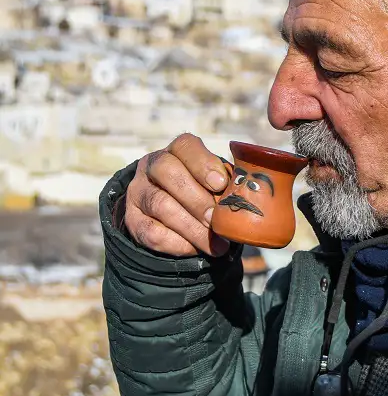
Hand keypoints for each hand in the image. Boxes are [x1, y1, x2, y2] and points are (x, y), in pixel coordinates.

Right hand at [123, 133, 230, 256]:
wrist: (172, 218)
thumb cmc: (204, 194)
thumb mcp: (215, 183)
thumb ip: (227, 185)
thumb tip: (246, 200)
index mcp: (177, 151)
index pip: (185, 146)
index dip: (202, 163)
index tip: (220, 184)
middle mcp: (152, 165)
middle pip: (167, 172)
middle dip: (196, 199)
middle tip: (217, 220)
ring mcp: (138, 191)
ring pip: (160, 204)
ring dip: (191, 228)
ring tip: (216, 245)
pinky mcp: (132, 219)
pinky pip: (151, 232)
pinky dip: (177, 243)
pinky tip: (195, 249)